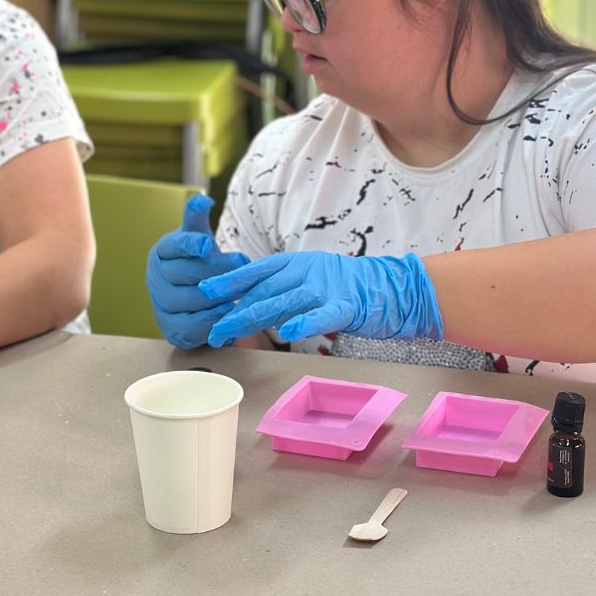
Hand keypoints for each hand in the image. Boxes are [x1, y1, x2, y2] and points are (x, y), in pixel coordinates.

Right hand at [145, 194, 249, 349]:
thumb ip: (197, 218)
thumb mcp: (198, 235)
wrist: (195, 294)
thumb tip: (201, 199)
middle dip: (216, 270)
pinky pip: (188, 325)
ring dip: (215, 295)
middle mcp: (156, 276)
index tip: (208, 244)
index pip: (173, 245)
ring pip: (187, 299)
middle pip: (184, 273)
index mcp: (162, 250)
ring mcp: (159, 302)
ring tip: (238, 289)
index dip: (190, 244)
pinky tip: (227, 311)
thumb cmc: (199, 260)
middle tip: (241, 265)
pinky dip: (209, 320)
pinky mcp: (168, 326)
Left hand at [199, 250, 443, 346]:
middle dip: (234, 310)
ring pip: (283, 302)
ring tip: (230, 331)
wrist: (391, 286)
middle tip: (212, 328)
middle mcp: (306, 271)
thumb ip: (282, 289)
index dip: (230, 280)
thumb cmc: (346, 287)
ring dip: (252, 318)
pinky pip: (321, 315)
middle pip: (263, 291)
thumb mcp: (309, 279)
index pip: (256, 270)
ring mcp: (325, 287)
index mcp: (296, 263)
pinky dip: (303, 322)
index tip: (204, 291)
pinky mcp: (345, 305)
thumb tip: (248, 303)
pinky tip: (287, 332)